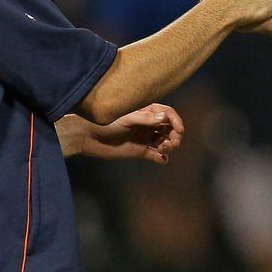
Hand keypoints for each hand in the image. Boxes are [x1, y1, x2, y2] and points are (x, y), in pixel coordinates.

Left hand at [55, 105, 183, 162]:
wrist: (92, 138)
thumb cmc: (107, 123)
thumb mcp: (126, 118)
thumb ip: (145, 118)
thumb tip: (164, 117)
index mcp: (147, 113)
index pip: (168, 114)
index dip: (176, 121)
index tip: (179, 130)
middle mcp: (149, 125)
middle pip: (170, 128)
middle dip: (175, 135)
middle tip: (172, 143)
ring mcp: (146, 138)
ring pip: (166, 141)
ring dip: (169, 146)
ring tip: (162, 149)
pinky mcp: (141, 151)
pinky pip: (157, 156)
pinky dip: (162, 158)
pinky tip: (161, 159)